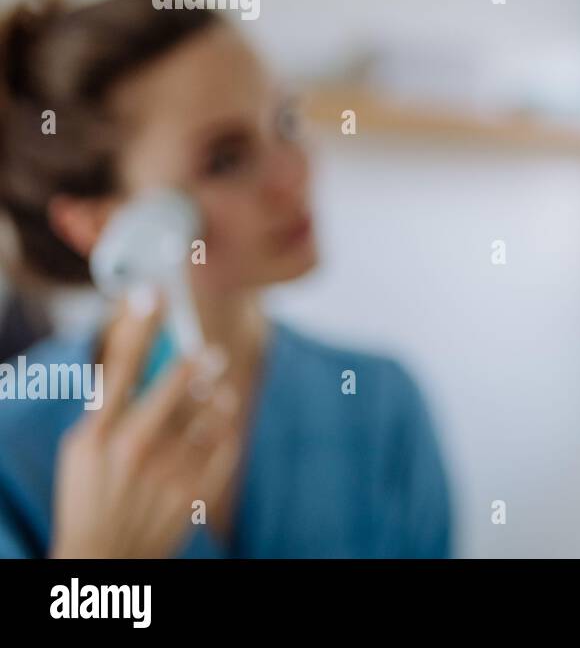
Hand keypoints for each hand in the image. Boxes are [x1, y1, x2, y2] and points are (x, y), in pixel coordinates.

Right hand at [49, 294, 241, 558]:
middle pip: (176, 383)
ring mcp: (167, 472)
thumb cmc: (90, 495)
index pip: (120, 367)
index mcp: (97, 435)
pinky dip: (224, 431)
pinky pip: (225, 442)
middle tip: (209, 353)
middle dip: (196, 362)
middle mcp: (133, 449)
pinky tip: (216, 429)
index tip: (152, 292)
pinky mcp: (195, 492)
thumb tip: (136, 350)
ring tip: (214, 394)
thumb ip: (110, 404)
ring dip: (216, 398)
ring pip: (211, 411)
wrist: (102, 559)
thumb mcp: (81, 447)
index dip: (138, 326)